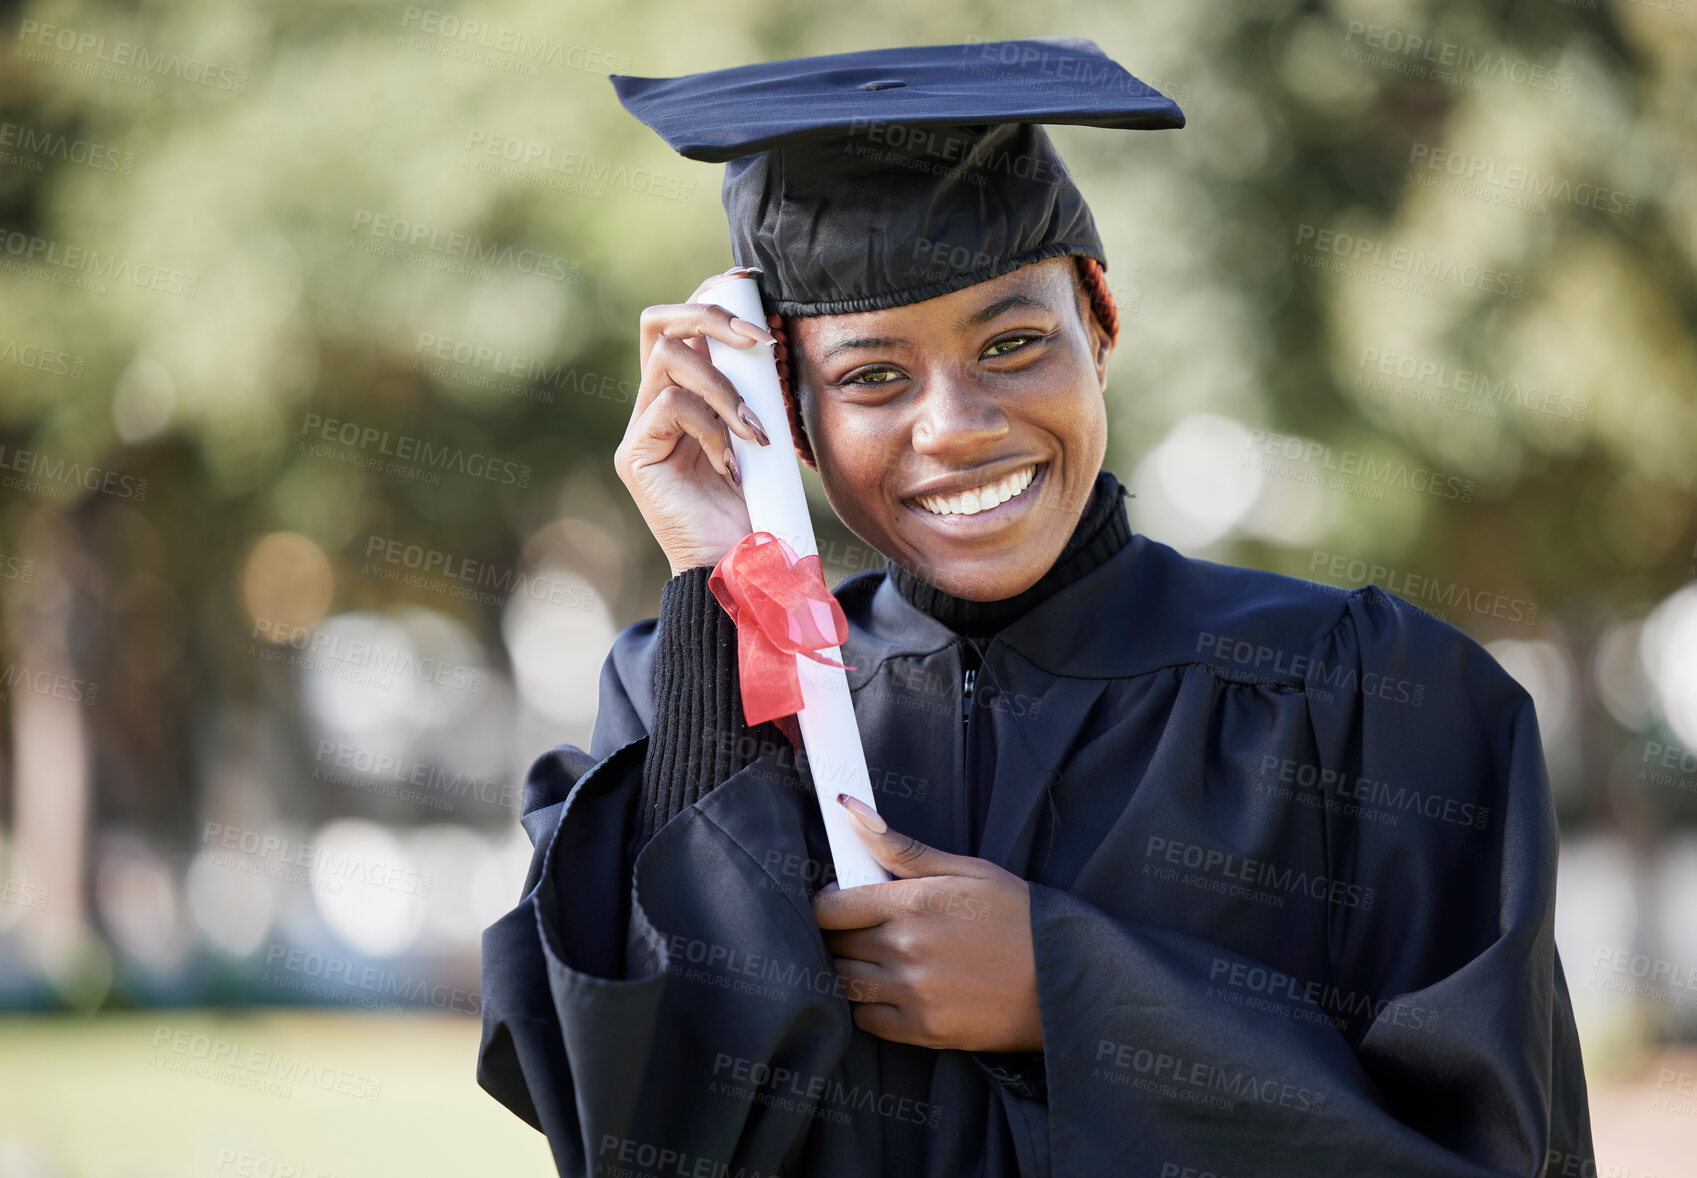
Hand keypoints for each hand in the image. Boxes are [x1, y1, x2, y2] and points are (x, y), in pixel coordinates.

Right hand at [615, 266, 776, 576]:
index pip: (684, 323)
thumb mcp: (764, 436)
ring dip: (725, 387)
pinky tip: (734, 463)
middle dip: (710, 315)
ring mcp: (639, 431)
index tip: (753, 287)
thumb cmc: (757, 509)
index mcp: (683, 395)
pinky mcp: (634, 457)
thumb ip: (756, 394)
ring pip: (669, 359)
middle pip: (658, 321)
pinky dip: (713, 427)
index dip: (711, 295)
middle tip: (760, 340)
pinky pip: (671, 407)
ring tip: (757, 431)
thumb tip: (774, 340)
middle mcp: (653, 406)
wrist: (740, 571)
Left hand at [810, 794, 1042, 1052]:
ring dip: (850, 970)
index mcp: (912, 904)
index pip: (830, 909)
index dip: (828, 904)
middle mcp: (905, 950)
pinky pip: (866, 1021)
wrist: (1066, 978)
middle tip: (862, 931)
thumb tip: (852, 811)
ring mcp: (912, 995)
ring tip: (874, 960)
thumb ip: (902, 848)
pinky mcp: (923, 1032)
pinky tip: (890, 991)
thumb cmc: (1018, 917)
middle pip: (834, 946)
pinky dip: (868, 1006)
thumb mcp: (966, 870)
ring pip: (844, 983)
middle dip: (839, 936)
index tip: (840, 902)